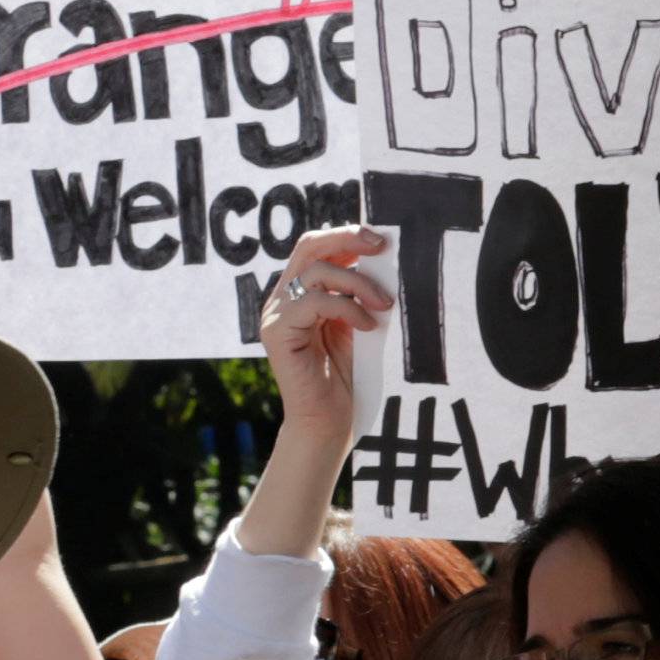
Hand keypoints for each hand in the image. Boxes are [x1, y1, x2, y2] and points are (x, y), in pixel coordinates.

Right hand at [261, 226, 393, 452]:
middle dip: (347, 238)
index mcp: (298, 293)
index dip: (346, 236)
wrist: (328, 423)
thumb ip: (358, 294)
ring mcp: (275, 314)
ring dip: (359, 282)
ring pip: (317, 271)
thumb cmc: (346, 378)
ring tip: (384, 304)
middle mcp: (282, 298)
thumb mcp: (357, 324)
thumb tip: (384, 258)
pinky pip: (315, 302)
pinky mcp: (276, 332)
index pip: (315, 248)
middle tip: (382, 246)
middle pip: (308, 246)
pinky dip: (348, 307)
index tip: (381, 241)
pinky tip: (367, 325)